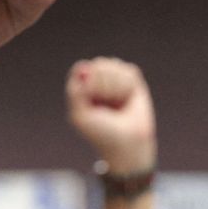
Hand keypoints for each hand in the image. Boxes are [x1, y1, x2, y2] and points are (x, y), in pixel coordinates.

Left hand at [66, 58, 156, 172]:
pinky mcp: (133, 82)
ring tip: (118, 104)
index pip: (83, 69)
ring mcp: (116, 81)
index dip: (90, 82)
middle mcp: (98, 82)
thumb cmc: (101, 133)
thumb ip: (74, 91)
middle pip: (99, 65)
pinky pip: (129, 72)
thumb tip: (83, 67)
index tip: (93, 99)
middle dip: (104, 86)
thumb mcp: (80, 115)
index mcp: (83, 89)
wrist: (128, 144)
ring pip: (115, 65)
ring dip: (117, 88)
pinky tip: (128, 100)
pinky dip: (128, 87)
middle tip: (107, 106)